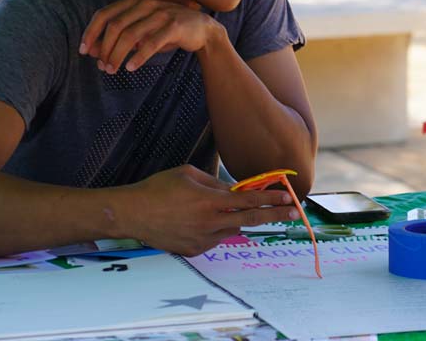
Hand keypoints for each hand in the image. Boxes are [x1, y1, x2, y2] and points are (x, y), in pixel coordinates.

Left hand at [80, 0, 221, 73]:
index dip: (91, 32)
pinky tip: (131, 68)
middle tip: (102, 66)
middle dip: (104, 48)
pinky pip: (152, 42)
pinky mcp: (175, 25)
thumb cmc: (166, 32)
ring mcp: (161, 13)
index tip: (83, 51)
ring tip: (112, 70)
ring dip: (117, 54)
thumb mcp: (141, 33)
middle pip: (115, 26)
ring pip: (131, 35)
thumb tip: (91, 52)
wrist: (203, 30)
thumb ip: (118, 39)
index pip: (104, 14)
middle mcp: (145, 4)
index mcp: (134, 1)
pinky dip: (139, 56)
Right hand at [118, 165, 298, 255]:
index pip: (249, 201)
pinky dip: (217, 228)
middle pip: (250, 220)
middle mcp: (209, 223)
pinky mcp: (194, 251)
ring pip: (231, 229)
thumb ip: (216, 184)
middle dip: (274, 216)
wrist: (132, 213)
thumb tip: (236, 191)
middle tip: (293, 213)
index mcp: (210, 201)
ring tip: (231, 210)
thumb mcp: (190, 175)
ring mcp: (202, 240)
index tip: (287, 198)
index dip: (270, 200)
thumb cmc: (159, 187)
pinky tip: (201, 219)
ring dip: (238, 220)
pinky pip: (215, 238)